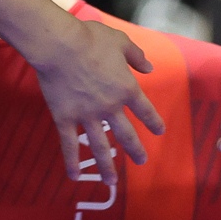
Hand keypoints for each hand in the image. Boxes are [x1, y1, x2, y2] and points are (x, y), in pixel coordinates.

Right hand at [28, 19, 164, 185]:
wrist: (60, 45)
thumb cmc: (91, 38)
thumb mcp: (120, 41)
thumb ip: (136, 56)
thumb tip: (149, 68)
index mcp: (126, 88)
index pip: (144, 110)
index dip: (153, 121)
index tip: (160, 131)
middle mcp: (109, 107)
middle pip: (125, 134)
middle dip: (135, 149)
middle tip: (142, 161)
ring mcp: (86, 116)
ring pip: (99, 146)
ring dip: (107, 165)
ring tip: (112, 181)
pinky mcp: (65, 118)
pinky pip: (69, 144)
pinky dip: (72, 161)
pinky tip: (74, 177)